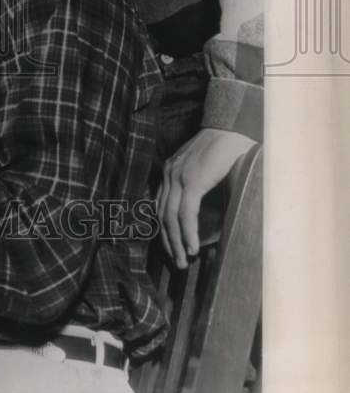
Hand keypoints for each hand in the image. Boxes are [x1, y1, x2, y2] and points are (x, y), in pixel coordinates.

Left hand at [156, 127, 256, 267]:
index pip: (161, 206)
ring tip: (183, 261)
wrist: (231, 129)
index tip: (171, 248)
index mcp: (169, 171)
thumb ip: (197, 186)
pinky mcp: (192, 181)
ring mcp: (178, 177)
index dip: (165, 230)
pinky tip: (192, 248)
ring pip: (171, 217)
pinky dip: (187, 233)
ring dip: (176, 243)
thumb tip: (201, 212)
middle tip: (177, 262)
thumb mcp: (203, 169)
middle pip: (162, 215)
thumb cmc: (223, 150)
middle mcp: (169, 174)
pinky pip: (186, 213)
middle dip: (168, 242)